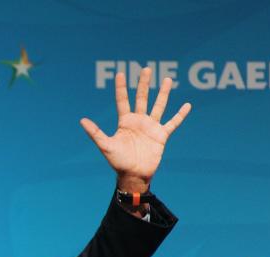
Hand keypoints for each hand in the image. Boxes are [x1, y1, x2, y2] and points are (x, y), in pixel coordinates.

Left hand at [80, 67, 190, 193]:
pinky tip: (187, 105)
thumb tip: (82, 120)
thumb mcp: (105, 146)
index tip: (120, 73)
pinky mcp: (161, 135)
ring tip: (168, 79)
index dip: (121, 88)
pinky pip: (173, 123)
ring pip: (158, 106)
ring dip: (163, 93)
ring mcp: (151, 127)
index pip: (122, 101)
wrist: (133, 175)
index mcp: (125, 122)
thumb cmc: (118, 162)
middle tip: (146, 69)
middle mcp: (138, 121)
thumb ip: (95, 133)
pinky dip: (180, 115)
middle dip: (143, 84)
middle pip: (141, 98)